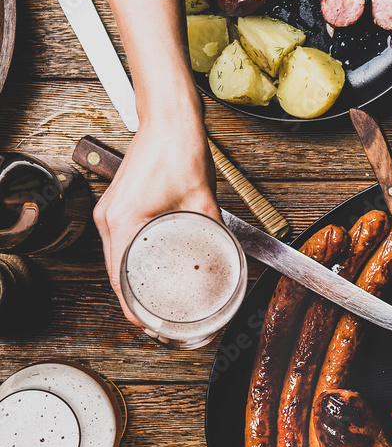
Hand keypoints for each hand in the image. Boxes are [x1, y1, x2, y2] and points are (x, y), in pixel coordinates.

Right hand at [94, 111, 218, 326]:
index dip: (135, 310)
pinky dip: (131, 263)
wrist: (168, 119)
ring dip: (133, 284)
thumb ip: (213, 232)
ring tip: (157, 304)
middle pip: (116, 275)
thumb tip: (226, 257)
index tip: (151, 326)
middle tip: (162, 321)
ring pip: (116, 261)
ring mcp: (109, 212)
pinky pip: (120, 244)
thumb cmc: (180, 151)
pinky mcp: (116, 207)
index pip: (120, 281)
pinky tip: (150, 272)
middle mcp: (109, 219)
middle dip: (136, 303)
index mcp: (123, 221)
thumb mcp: (204, 200)